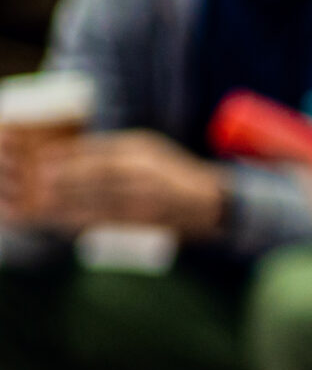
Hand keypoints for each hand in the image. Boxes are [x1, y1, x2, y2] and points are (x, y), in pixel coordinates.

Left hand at [25, 131, 226, 234]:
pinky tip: (67, 221)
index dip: (69, 155)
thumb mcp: (147, 148)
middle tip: (43, 182)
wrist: (210, 201)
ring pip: (101, 197)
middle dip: (66, 178)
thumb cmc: (171, 172)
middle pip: (98, 173)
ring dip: (71, 201)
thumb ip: (114, 150)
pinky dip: (85, 220)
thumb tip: (71, 155)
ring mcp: (148, 195)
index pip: (99, 150)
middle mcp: (145, 170)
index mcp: (141, 148)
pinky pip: (109, 218)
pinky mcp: (147, 218)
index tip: (46, 160)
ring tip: (48, 203)